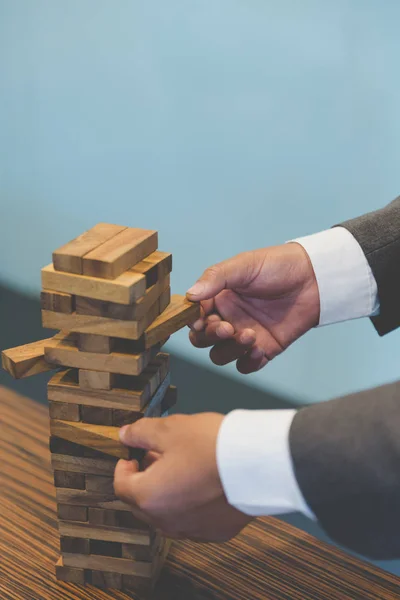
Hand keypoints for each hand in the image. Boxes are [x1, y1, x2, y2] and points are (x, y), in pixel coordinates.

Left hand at [114, 414, 251, 540]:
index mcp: (150, 497)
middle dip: (144, 481)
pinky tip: (202, 485)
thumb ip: (142, 433)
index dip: (123, 467)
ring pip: (167, 516)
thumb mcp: (171, 429)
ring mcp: (193, 530)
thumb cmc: (211, 445)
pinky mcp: (217, 532)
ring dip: (166, 495)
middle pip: (142, 504)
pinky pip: (193, 522)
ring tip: (181, 469)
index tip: (132, 455)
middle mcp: (167, 521)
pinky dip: (190, 506)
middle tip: (156, 458)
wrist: (258, 463)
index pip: (121, 486)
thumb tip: (125, 435)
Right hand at [186, 243, 318, 373]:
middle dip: (211, 337)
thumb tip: (190, 295)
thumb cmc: (278, 266)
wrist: (314, 278)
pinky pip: (245, 365)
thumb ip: (215, 278)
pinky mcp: (264, 348)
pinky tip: (259, 350)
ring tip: (250, 336)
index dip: (194, 322)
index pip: (195, 317)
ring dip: (230, 350)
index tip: (201, 321)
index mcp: (218, 298)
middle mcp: (228, 318)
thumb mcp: (243, 265)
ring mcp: (245, 335)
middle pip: (203, 340)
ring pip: (221, 355)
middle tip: (227, 327)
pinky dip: (247, 362)